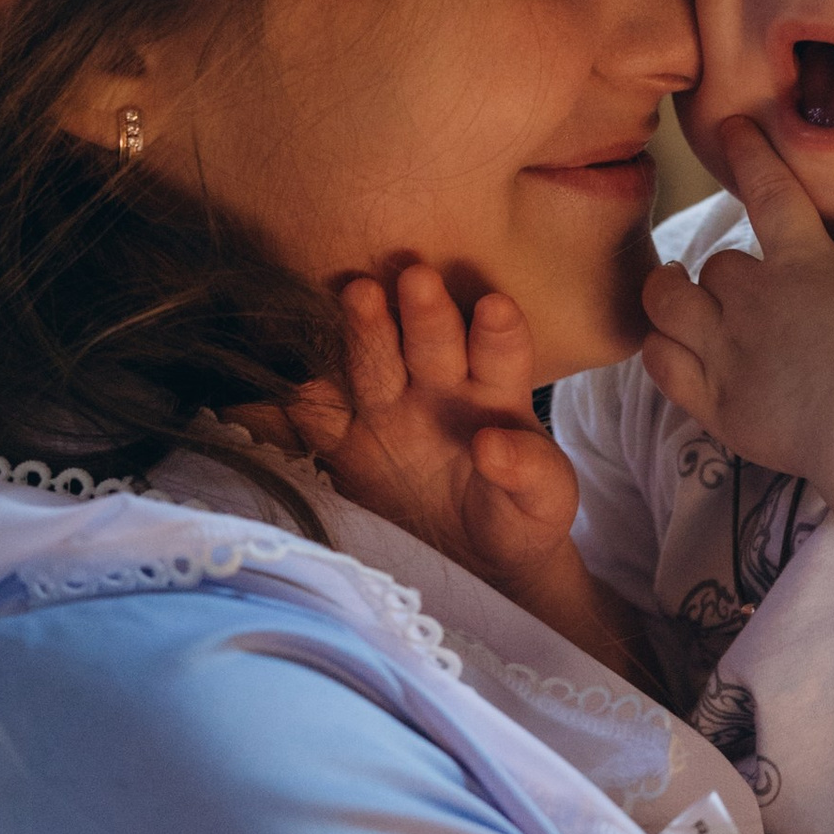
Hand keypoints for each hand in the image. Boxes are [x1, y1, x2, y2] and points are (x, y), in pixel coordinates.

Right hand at [275, 266, 582, 599]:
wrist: (471, 556)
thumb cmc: (519, 516)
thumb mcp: (545, 501)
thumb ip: (531, 471)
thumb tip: (492, 444)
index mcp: (493, 392)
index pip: (501, 353)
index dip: (498, 332)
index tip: (497, 309)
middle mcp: (438, 385)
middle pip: (432, 343)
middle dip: (426, 312)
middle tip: (420, 277)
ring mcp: (387, 409)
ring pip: (375, 362)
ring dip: (366, 330)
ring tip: (359, 293)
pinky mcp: (344, 443)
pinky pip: (319, 417)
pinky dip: (301, 397)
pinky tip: (288, 376)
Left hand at [641, 117, 833, 476]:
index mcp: (803, 260)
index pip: (770, 191)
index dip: (750, 155)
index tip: (732, 128)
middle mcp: (753, 298)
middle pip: (716, 266)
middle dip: (722, 272)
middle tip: (734, 285)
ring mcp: (727, 350)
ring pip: (668, 305)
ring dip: (666, 294)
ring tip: (670, 292)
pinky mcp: (716, 402)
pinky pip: (664, 366)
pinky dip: (659, 351)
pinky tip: (664, 347)